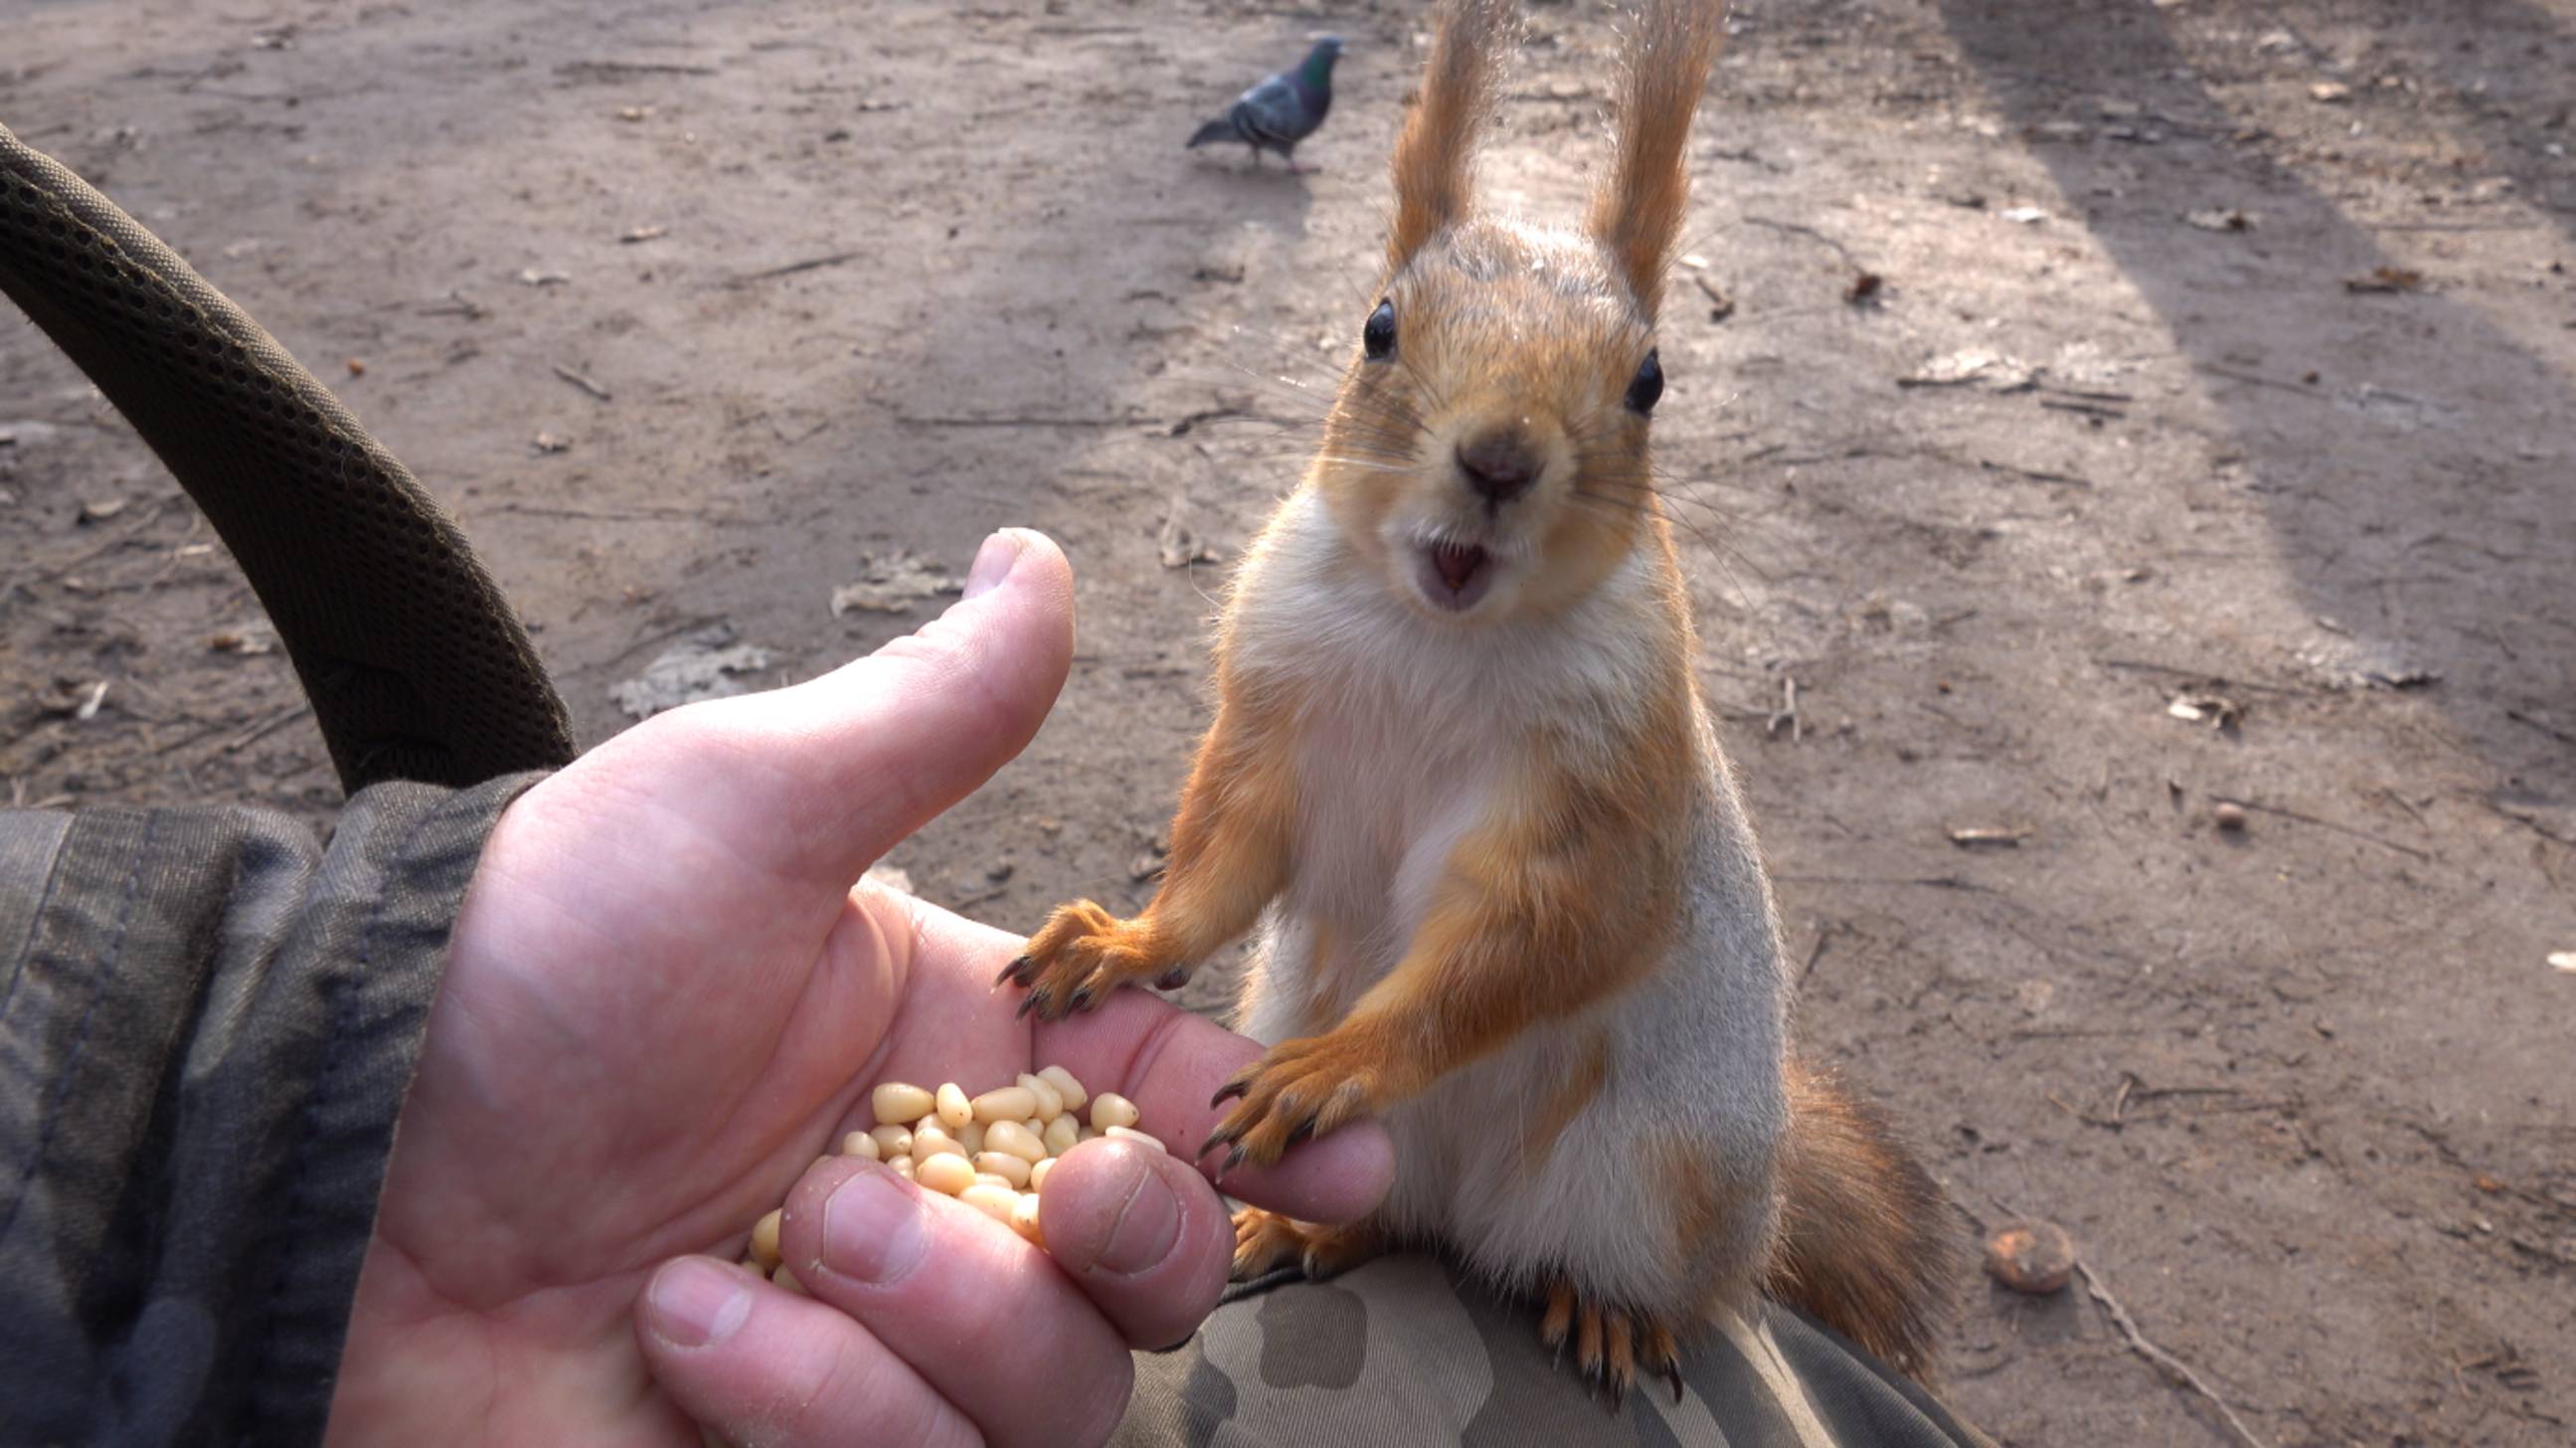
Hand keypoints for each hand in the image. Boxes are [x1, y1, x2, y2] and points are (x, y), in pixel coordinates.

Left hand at [327, 530, 1393, 1446]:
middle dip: (1125, 1242)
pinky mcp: (798, 1447)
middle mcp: (940, 1205)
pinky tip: (684, 1330)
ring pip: (1052, 1401)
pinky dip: (813, 1405)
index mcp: (960, 1049)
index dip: (1271, 1137)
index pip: (1170, 1101)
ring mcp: (871, 1347)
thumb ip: (927, 717)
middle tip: (1033, 1196)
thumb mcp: (741, 809)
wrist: (333, 1151)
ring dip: (939, 1327)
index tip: (1342, 1154)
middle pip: (1153, 1279)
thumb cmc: (530, 958)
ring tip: (779, 1241)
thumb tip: (1037, 561)